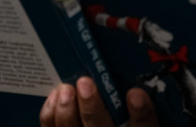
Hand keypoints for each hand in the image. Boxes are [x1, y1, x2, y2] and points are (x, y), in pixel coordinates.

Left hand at [39, 78, 159, 126]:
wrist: (95, 126)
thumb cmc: (122, 115)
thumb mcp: (145, 111)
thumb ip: (142, 102)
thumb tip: (141, 73)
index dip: (142, 115)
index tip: (136, 94)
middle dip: (92, 108)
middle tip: (85, 83)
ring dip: (67, 112)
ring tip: (66, 89)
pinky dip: (50, 115)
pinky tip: (54, 98)